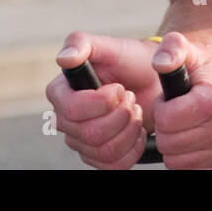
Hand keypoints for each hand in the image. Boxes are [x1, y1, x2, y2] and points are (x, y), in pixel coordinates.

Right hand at [46, 32, 160, 168]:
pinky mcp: (97, 156)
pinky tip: (137, 130)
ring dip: (129, 131)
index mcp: (60, 92)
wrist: (151, 80)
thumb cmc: (129, 60)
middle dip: (121, 116)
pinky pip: (113, 166)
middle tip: (131, 98)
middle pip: (91, 134)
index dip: (102, 102)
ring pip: (104, 152)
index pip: (72, 110)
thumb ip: (82, 44)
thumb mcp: (108, 45)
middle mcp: (64, 119)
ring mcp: (80, 140)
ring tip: (135, 111)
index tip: (120, 88)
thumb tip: (64, 59)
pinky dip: (133, 149)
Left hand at [150, 32, 211, 169]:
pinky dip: (189, 159)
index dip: (163, 107)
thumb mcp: (194, 54)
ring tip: (188, 125)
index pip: (165, 120)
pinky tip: (196, 141)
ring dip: (176, 145)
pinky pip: (192, 171)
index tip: (173, 100)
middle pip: (168, 144)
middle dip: (167, 128)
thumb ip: (173, 49)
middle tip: (180, 114)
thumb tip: (160, 62)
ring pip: (176, 162)